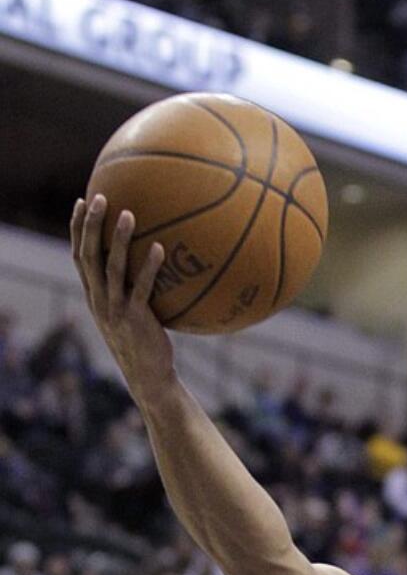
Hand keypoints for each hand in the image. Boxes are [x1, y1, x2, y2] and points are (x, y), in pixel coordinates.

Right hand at [70, 194, 172, 404]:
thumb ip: (132, 289)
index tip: (82, 201)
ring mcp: (114, 309)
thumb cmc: (144, 342)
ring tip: (128, 213)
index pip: (79, 256)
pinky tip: (159, 248)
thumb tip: (154, 258)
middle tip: (99, 197)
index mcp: (94, 295)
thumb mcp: (131, 313)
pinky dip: (148, 267)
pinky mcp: (134, 319)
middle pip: (88, 255)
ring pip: (111, 268)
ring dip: (119, 239)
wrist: (148, 377)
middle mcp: (98, 299)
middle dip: (91, 225)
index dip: (78, 229)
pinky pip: (141, 288)